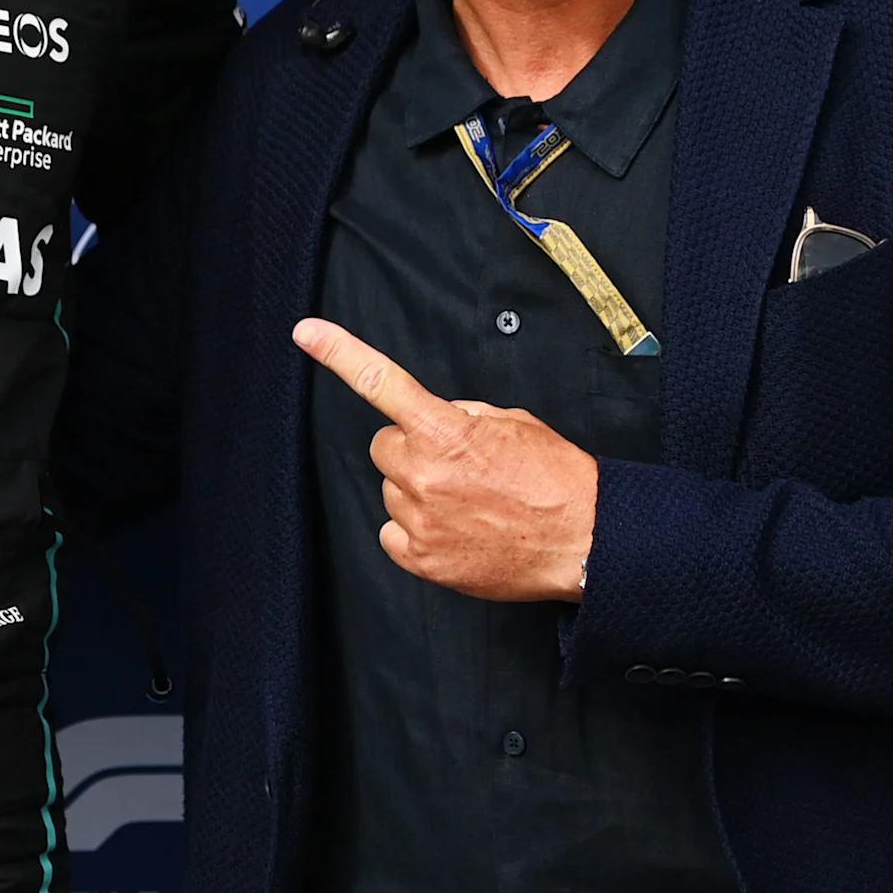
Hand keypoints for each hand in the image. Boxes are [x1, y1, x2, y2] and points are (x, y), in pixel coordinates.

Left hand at [294, 318, 599, 603]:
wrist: (584, 540)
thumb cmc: (556, 480)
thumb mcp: (512, 423)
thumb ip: (462, 414)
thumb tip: (437, 418)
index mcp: (445, 431)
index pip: (380, 382)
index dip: (338, 353)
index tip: (307, 333)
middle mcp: (423, 474)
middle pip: (386, 447)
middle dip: (413, 449)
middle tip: (457, 464)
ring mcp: (420, 520)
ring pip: (392, 490)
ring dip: (419, 490)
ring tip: (469, 501)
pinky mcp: (422, 559)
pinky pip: (393, 533)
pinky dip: (417, 530)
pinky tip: (454, 529)